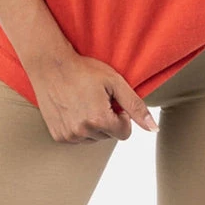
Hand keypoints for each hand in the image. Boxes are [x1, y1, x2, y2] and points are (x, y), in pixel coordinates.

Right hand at [26, 47, 158, 143]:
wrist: (50, 65)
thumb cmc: (84, 70)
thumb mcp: (115, 82)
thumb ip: (136, 106)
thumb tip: (154, 129)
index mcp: (99, 120)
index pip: (124, 133)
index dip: (121, 115)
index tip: (112, 100)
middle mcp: (83, 132)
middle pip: (109, 136)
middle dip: (107, 120)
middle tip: (96, 98)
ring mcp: (68, 136)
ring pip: (94, 139)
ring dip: (94, 125)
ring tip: (84, 101)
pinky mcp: (58, 136)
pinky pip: (78, 139)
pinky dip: (79, 127)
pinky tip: (73, 108)